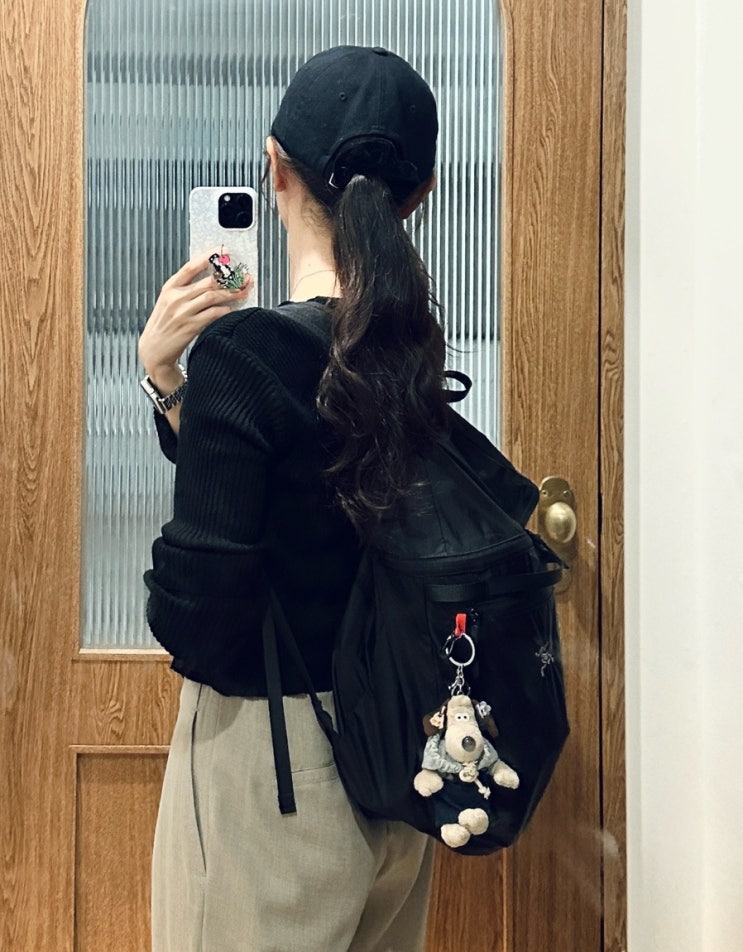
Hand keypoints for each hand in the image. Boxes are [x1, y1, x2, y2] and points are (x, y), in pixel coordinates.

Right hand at [138, 253, 252, 391]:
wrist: (153, 350)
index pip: (190, 267)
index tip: (221, 251)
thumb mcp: (168, 302)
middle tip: (243, 277)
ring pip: (213, 296)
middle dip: (229, 279)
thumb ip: (185, 290)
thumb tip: (209, 280)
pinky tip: (231, 309)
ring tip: (243, 292)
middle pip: (208, 282)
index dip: (207, 257)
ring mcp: (183, 312)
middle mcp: (176, 298)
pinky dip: (224, 310)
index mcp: (170, 288)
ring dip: (231, 294)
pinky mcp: (190, 326)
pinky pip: (213, 314)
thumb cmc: (163, 325)